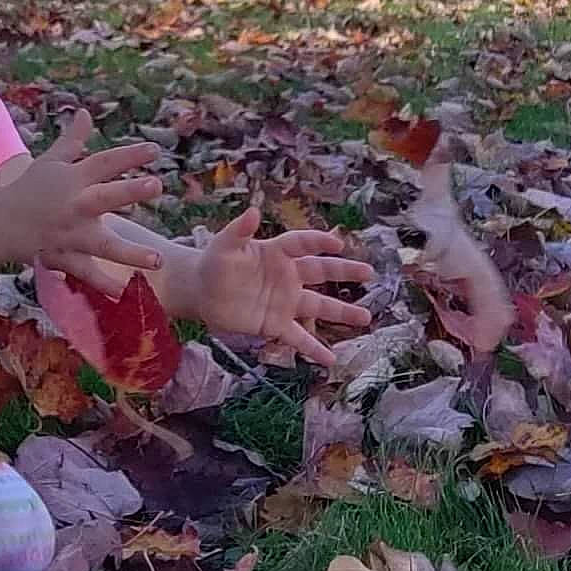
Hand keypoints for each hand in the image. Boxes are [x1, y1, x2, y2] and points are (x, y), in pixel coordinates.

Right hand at [5, 109, 165, 279]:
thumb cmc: (29, 189)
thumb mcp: (50, 161)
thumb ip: (73, 139)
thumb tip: (85, 112)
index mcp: (73, 178)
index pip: (105, 163)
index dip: (130, 156)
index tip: (155, 150)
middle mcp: (74, 205)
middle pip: (105, 197)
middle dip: (130, 192)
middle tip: (157, 186)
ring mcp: (70, 235)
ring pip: (103, 245)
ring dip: (130, 253)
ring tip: (157, 260)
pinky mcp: (64, 258)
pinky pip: (86, 274)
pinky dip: (103, 285)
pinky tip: (125, 294)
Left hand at [187, 210, 373, 366]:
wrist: (202, 292)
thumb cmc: (215, 262)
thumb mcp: (224, 245)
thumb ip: (240, 230)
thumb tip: (253, 211)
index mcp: (276, 252)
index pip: (302, 244)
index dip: (318, 242)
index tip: (337, 244)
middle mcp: (287, 276)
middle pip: (321, 272)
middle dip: (345, 271)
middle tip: (369, 272)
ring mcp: (284, 301)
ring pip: (318, 306)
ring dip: (341, 312)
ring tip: (366, 317)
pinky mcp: (275, 324)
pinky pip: (298, 337)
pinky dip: (313, 348)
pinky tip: (331, 360)